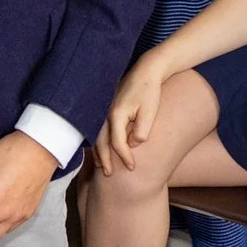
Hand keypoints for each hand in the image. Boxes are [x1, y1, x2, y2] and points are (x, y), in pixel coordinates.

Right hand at [95, 52, 174, 173]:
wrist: (147, 70)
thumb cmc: (150, 91)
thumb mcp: (150, 112)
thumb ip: (141, 131)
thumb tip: (132, 144)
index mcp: (117, 115)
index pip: (118, 143)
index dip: (124, 158)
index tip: (132, 168)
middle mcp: (107, 113)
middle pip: (101, 141)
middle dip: (104, 159)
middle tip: (108, 175)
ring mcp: (105, 109)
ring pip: (97, 135)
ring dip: (98, 151)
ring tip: (100, 165)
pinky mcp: (108, 107)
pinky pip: (99, 128)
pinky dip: (98, 141)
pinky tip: (101, 147)